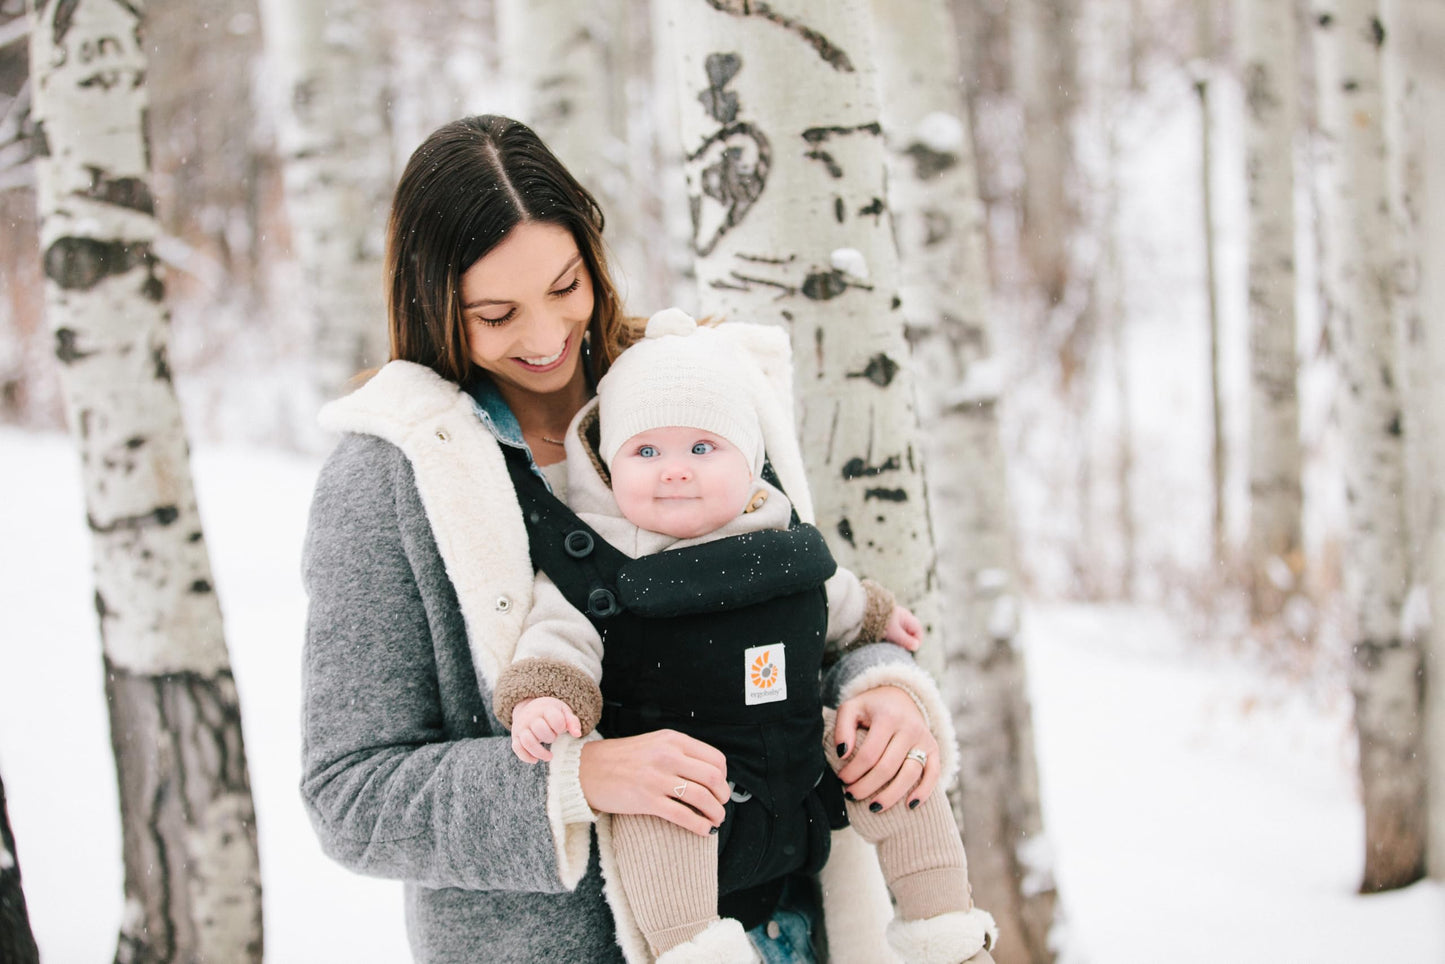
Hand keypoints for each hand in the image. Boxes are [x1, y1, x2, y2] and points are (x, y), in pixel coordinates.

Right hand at [510, 697, 581, 763]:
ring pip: (527, 742)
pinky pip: (518, 749)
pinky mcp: (515, 737)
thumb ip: (572, 721)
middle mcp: (530, 717)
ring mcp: (521, 727)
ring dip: (540, 752)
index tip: (561, 728)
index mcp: (544, 708)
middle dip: (551, 738)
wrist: (528, 707)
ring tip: (549, 757)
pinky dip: (527, 757)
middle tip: (553, 737)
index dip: (561, 727)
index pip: (556, 720)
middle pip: (541, 730)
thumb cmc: (550, 712)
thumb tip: (577, 734)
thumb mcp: (563, 711)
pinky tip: (536, 760)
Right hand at [578, 729, 730, 836]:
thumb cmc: (622, 758)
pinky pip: (683, 815)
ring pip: (702, 797)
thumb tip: (708, 772)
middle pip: (713, 778)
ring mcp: (657, 778)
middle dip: (723, 797)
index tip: (721, 787)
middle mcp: (668, 756)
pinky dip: (699, 825)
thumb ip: (680, 752)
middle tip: (721, 805)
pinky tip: (703, 830)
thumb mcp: (654, 743)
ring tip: (715, 820)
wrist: (587, 769)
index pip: (715, 759)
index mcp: (673, 740)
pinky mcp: (647, 800)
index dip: (724, 777)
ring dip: (716, 813)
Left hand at [832, 685, 939, 811]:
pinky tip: (910, 806)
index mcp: (888, 717)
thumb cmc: (870, 707)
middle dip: (867, 786)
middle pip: (888, 767)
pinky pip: (934, 773)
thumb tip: (843, 754)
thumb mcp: (851, 708)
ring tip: (873, 807)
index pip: (869, 753)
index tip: (842, 780)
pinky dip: (925, 791)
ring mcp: (924, 739)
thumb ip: (842, 728)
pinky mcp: (934, 748)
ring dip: (891, 795)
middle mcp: (909, 727)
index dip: (853, 771)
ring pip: (910, 774)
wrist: (900, 695)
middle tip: (851, 795)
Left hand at [884, 605, 922, 650]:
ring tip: (891, 644)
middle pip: (911, 633)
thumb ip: (906, 640)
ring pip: (903, 633)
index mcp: (907, 617)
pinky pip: (895, 633)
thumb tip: (916, 647)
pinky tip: (886, 641)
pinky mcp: (888, 623)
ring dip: (899, 641)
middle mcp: (903, 617)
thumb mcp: (894, 633)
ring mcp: (896, 620)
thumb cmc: (880, 622)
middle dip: (907, 642)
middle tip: (900, 648)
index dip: (916, 641)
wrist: (863, 612)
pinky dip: (893, 638)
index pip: (918, 631)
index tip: (910, 649)